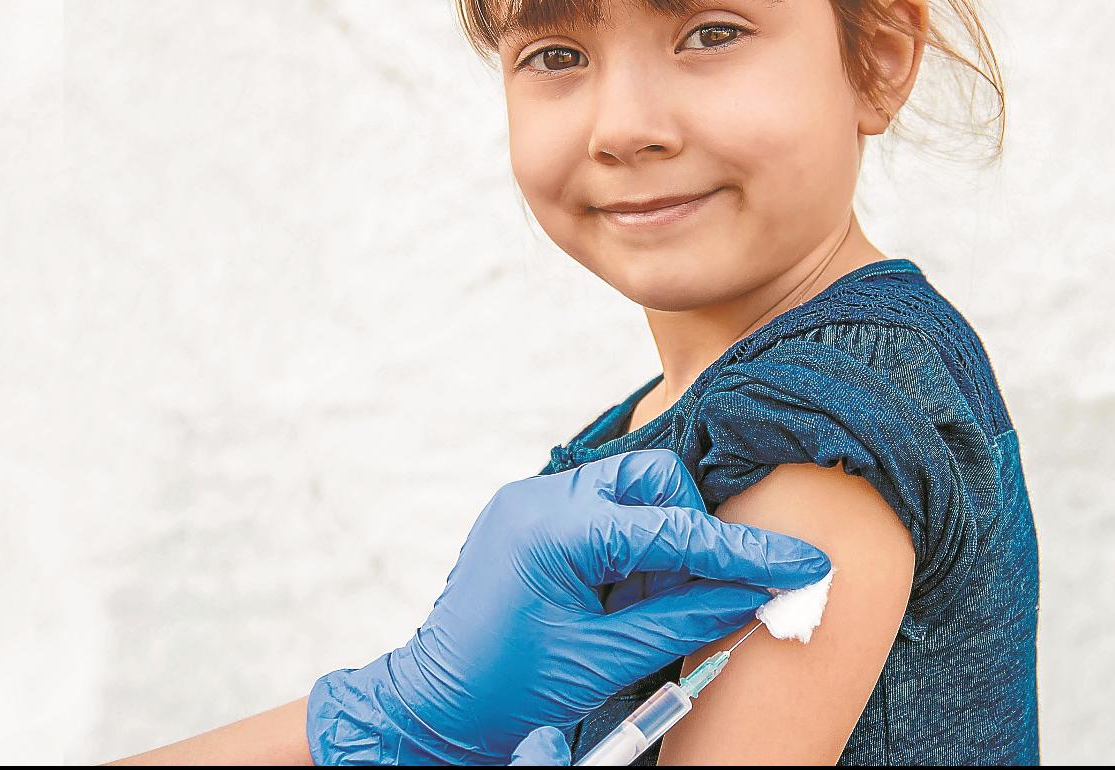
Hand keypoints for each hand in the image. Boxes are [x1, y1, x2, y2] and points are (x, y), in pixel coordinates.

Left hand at [307, 448, 830, 764]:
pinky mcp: (528, 516)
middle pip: (653, 483)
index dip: (745, 550)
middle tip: (698, 595)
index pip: (673, 528)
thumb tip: (756, 593)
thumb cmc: (509, 689)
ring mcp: (529, 502)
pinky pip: (600, 510)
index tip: (804, 563)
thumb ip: (687, 617)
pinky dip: (627, 549)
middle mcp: (539, 499)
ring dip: (660, 544)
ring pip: (630, 492)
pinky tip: (621, 597)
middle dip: (690, 534)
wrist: (435, 703)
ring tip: (645, 606)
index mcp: (554, 531)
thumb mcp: (607, 659)